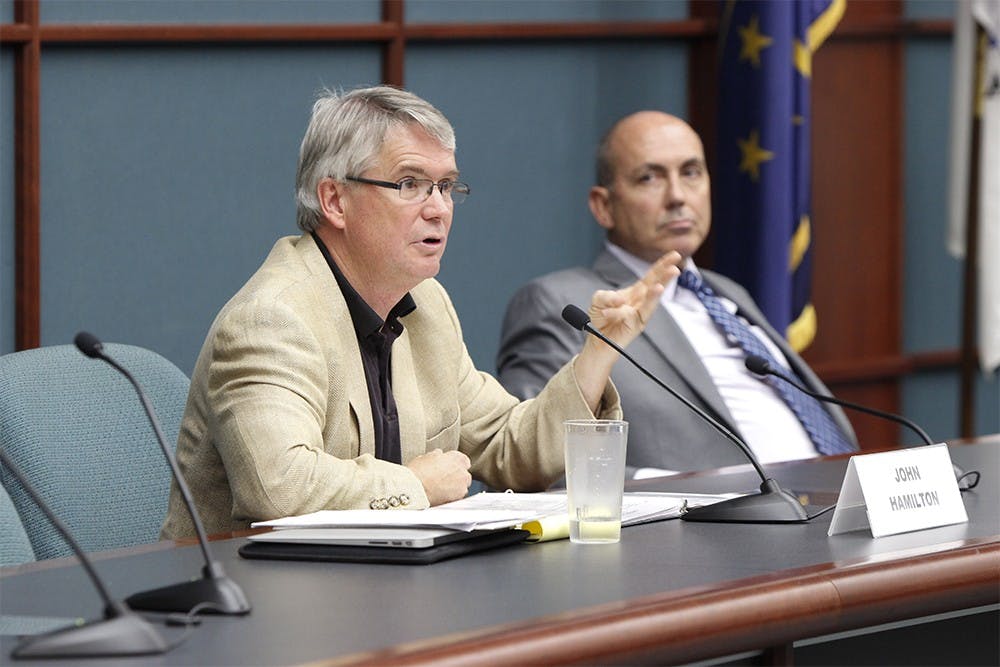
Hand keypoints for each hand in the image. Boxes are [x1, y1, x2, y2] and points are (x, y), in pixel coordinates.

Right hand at [406, 448, 471, 505]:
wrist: (413, 490)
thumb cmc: (418, 472)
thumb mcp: (426, 457)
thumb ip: (437, 455)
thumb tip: (438, 455)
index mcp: (458, 458)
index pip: (463, 460)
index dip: (454, 464)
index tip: (448, 466)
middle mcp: (463, 473)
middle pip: (464, 474)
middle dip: (455, 476)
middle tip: (442, 477)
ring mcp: (462, 487)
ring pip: (461, 487)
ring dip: (454, 487)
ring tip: (439, 488)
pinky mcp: (457, 500)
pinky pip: (456, 497)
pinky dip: (450, 497)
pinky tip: (439, 495)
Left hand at [573, 251, 681, 411]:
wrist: (597, 340)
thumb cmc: (601, 318)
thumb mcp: (599, 300)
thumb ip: (607, 295)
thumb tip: (620, 299)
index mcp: (635, 292)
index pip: (651, 276)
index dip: (661, 265)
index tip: (675, 255)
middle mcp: (640, 302)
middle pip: (656, 286)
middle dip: (666, 276)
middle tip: (675, 267)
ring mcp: (639, 315)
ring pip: (649, 303)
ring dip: (654, 295)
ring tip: (660, 286)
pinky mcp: (634, 327)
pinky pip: (628, 316)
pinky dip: (619, 312)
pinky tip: (615, 309)